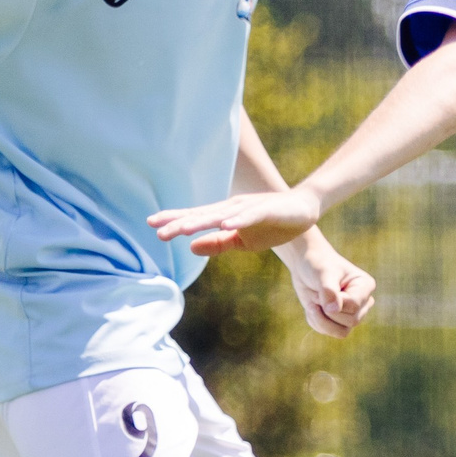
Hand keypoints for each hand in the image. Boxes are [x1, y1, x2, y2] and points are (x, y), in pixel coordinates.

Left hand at [150, 187, 323, 255]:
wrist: (304, 210)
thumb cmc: (271, 224)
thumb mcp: (242, 241)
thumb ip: (217, 244)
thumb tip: (190, 248)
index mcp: (224, 216)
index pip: (195, 218)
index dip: (174, 220)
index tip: (151, 225)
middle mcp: (232, 208)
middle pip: (202, 215)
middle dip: (180, 222)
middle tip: (157, 230)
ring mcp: (249, 208)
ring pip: (221, 215)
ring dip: (202, 221)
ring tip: (183, 229)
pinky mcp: (267, 211)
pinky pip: (250, 217)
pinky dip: (238, 220)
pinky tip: (225, 225)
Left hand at [285, 239, 375, 339]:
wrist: (305, 267)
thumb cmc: (317, 265)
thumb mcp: (322, 273)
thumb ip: (328, 290)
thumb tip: (333, 310)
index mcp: (365, 285)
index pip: (354, 305)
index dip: (334, 302)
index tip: (321, 288)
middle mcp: (363, 302)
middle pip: (351, 321)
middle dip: (327, 311)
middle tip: (316, 294)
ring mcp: (353, 313)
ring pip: (341, 332)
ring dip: (321, 319)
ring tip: (313, 303)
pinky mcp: (341, 322)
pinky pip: (329, 332)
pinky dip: (316, 322)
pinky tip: (313, 307)